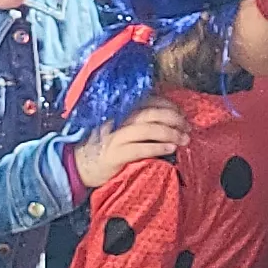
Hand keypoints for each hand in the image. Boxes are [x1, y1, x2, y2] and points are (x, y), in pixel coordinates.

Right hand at [72, 100, 187, 187]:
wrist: (80, 166)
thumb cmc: (105, 148)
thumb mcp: (120, 129)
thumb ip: (137, 122)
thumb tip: (168, 119)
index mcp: (121, 111)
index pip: (149, 101)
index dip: (169, 106)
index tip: (182, 115)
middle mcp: (118, 120)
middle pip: (151, 113)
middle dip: (174, 119)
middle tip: (187, 129)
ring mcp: (115, 137)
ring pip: (147, 128)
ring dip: (170, 133)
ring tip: (183, 140)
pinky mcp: (115, 154)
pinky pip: (140, 148)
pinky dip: (157, 147)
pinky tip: (170, 148)